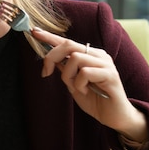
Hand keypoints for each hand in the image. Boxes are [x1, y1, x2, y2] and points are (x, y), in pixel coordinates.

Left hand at [30, 28, 147, 141]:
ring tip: (76, 88)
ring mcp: (105, 63)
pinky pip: (85, 72)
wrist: (114, 117)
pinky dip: (79, 84)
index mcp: (89, 55)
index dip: (50, 37)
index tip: (34, 32)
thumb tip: (51, 59)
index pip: (67, 42)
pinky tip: (85, 92)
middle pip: (68, 45)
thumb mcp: (74, 84)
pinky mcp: (110, 74)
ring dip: (68, 76)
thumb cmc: (95, 100)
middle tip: (46, 73)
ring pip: (75, 58)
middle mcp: (98, 55)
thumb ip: (65, 70)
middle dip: (51, 57)